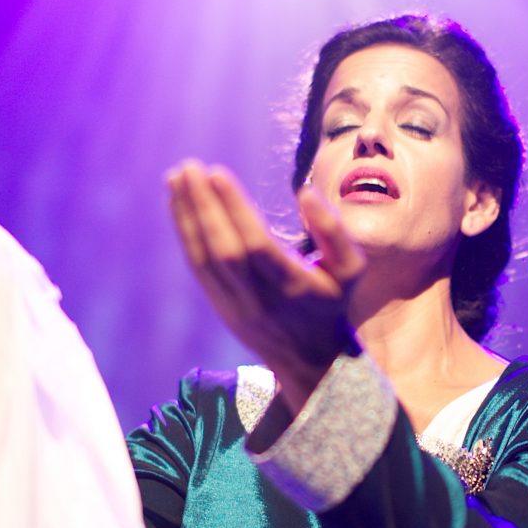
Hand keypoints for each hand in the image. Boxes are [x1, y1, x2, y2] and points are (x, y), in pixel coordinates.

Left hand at [167, 160, 365, 412]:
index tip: (218, 173)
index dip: (235, 209)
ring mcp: (235, 305)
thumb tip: (305, 193)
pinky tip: (179, 206)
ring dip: (187, 216)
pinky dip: (186, 234)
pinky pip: (198, 268)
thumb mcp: (351, 270)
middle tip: (188, 168)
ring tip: (176, 178)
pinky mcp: (220, 306)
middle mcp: (259, 298)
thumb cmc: (332, 304)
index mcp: (292, 286)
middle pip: (223, 249)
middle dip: (202, 207)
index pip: (256, 244)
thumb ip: (334, 230)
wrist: (310, 359)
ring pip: (204, 258)